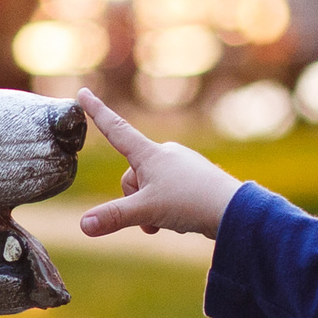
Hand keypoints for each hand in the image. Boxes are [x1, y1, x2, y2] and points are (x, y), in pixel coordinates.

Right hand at [74, 89, 242, 239]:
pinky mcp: (195, 179)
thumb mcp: (146, 211)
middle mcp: (165, 154)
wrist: (233, 210)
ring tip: (169, 221)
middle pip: (132, 176)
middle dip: (135, 200)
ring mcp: (182, 165)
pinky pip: (169, 194)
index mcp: (150, 154)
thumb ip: (114, 216)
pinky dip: (168, 209)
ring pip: (151, 187)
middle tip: (152, 216)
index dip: (97, 112)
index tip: (83, 93)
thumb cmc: (190, 203)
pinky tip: (183, 221)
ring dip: (151, 208)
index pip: (116, 129)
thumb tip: (84, 225)